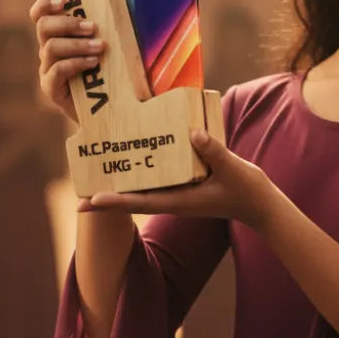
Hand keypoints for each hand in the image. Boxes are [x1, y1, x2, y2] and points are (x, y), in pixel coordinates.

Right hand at [29, 0, 106, 123]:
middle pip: (43, 27)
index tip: (64, 0)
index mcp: (56, 36)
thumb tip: (120, 6)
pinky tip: (93, 63)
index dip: (45, 3)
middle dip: (68, 23)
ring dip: (77, 44)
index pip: (39, 15)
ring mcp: (46, 70)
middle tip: (92, 27)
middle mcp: (47, 51)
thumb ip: (101, 31)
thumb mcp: (104, 49)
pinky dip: (76, 63)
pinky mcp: (51, 89)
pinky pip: (56, 71)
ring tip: (100, 47)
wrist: (103, 110)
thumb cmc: (107, 74)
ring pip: (50, 48)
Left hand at [77, 128, 274, 229]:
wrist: (259, 204)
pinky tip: (131, 167)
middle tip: (79, 196)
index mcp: (181, 200)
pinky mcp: (184, 188)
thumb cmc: (247, 190)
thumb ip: (214, 151)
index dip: (116, 202)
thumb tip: (192, 133)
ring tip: (96, 181)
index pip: (142, 203)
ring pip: (142, 194)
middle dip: (108, 200)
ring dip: (120, 189)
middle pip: (134, 201)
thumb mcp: (233, 168)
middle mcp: (175, 200)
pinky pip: (155, 185)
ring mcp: (178, 195)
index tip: (92, 201)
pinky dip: (140, 179)